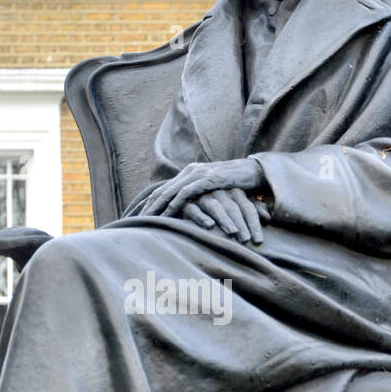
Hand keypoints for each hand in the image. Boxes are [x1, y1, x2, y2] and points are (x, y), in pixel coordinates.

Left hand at [139, 159, 265, 219]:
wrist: (254, 171)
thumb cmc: (235, 184)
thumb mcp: (213, 190)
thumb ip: (201, 195)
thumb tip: (191, 210)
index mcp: (189, 173)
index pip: (164, 189)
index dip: (151, 203)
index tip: (140, 216)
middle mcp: (191, 171)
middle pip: (163, 190)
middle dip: (149, 206)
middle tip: (136, 220)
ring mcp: (199, 174)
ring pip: (171, 191)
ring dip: (158, 206)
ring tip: (147, 219)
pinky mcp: (208, 178)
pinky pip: (187, 192)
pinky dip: (175, 203)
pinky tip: (167, 214)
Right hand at [182, 189, 270, 244]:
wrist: (190, 201)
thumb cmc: (220, 210)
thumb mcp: (238, 208)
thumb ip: (252, 211)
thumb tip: (267, 217)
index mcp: (234, 192)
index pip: (248, 208)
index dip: (254, 224)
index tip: (259, 241)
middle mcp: (220, 192)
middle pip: (233, 208)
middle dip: (241, 224)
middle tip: (246, 240)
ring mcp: (203, 197)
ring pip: (216, 207)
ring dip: (225, 220)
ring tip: (232, 233)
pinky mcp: (186, 204)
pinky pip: (194, 210)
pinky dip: (201, 218)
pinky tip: (210, 226)